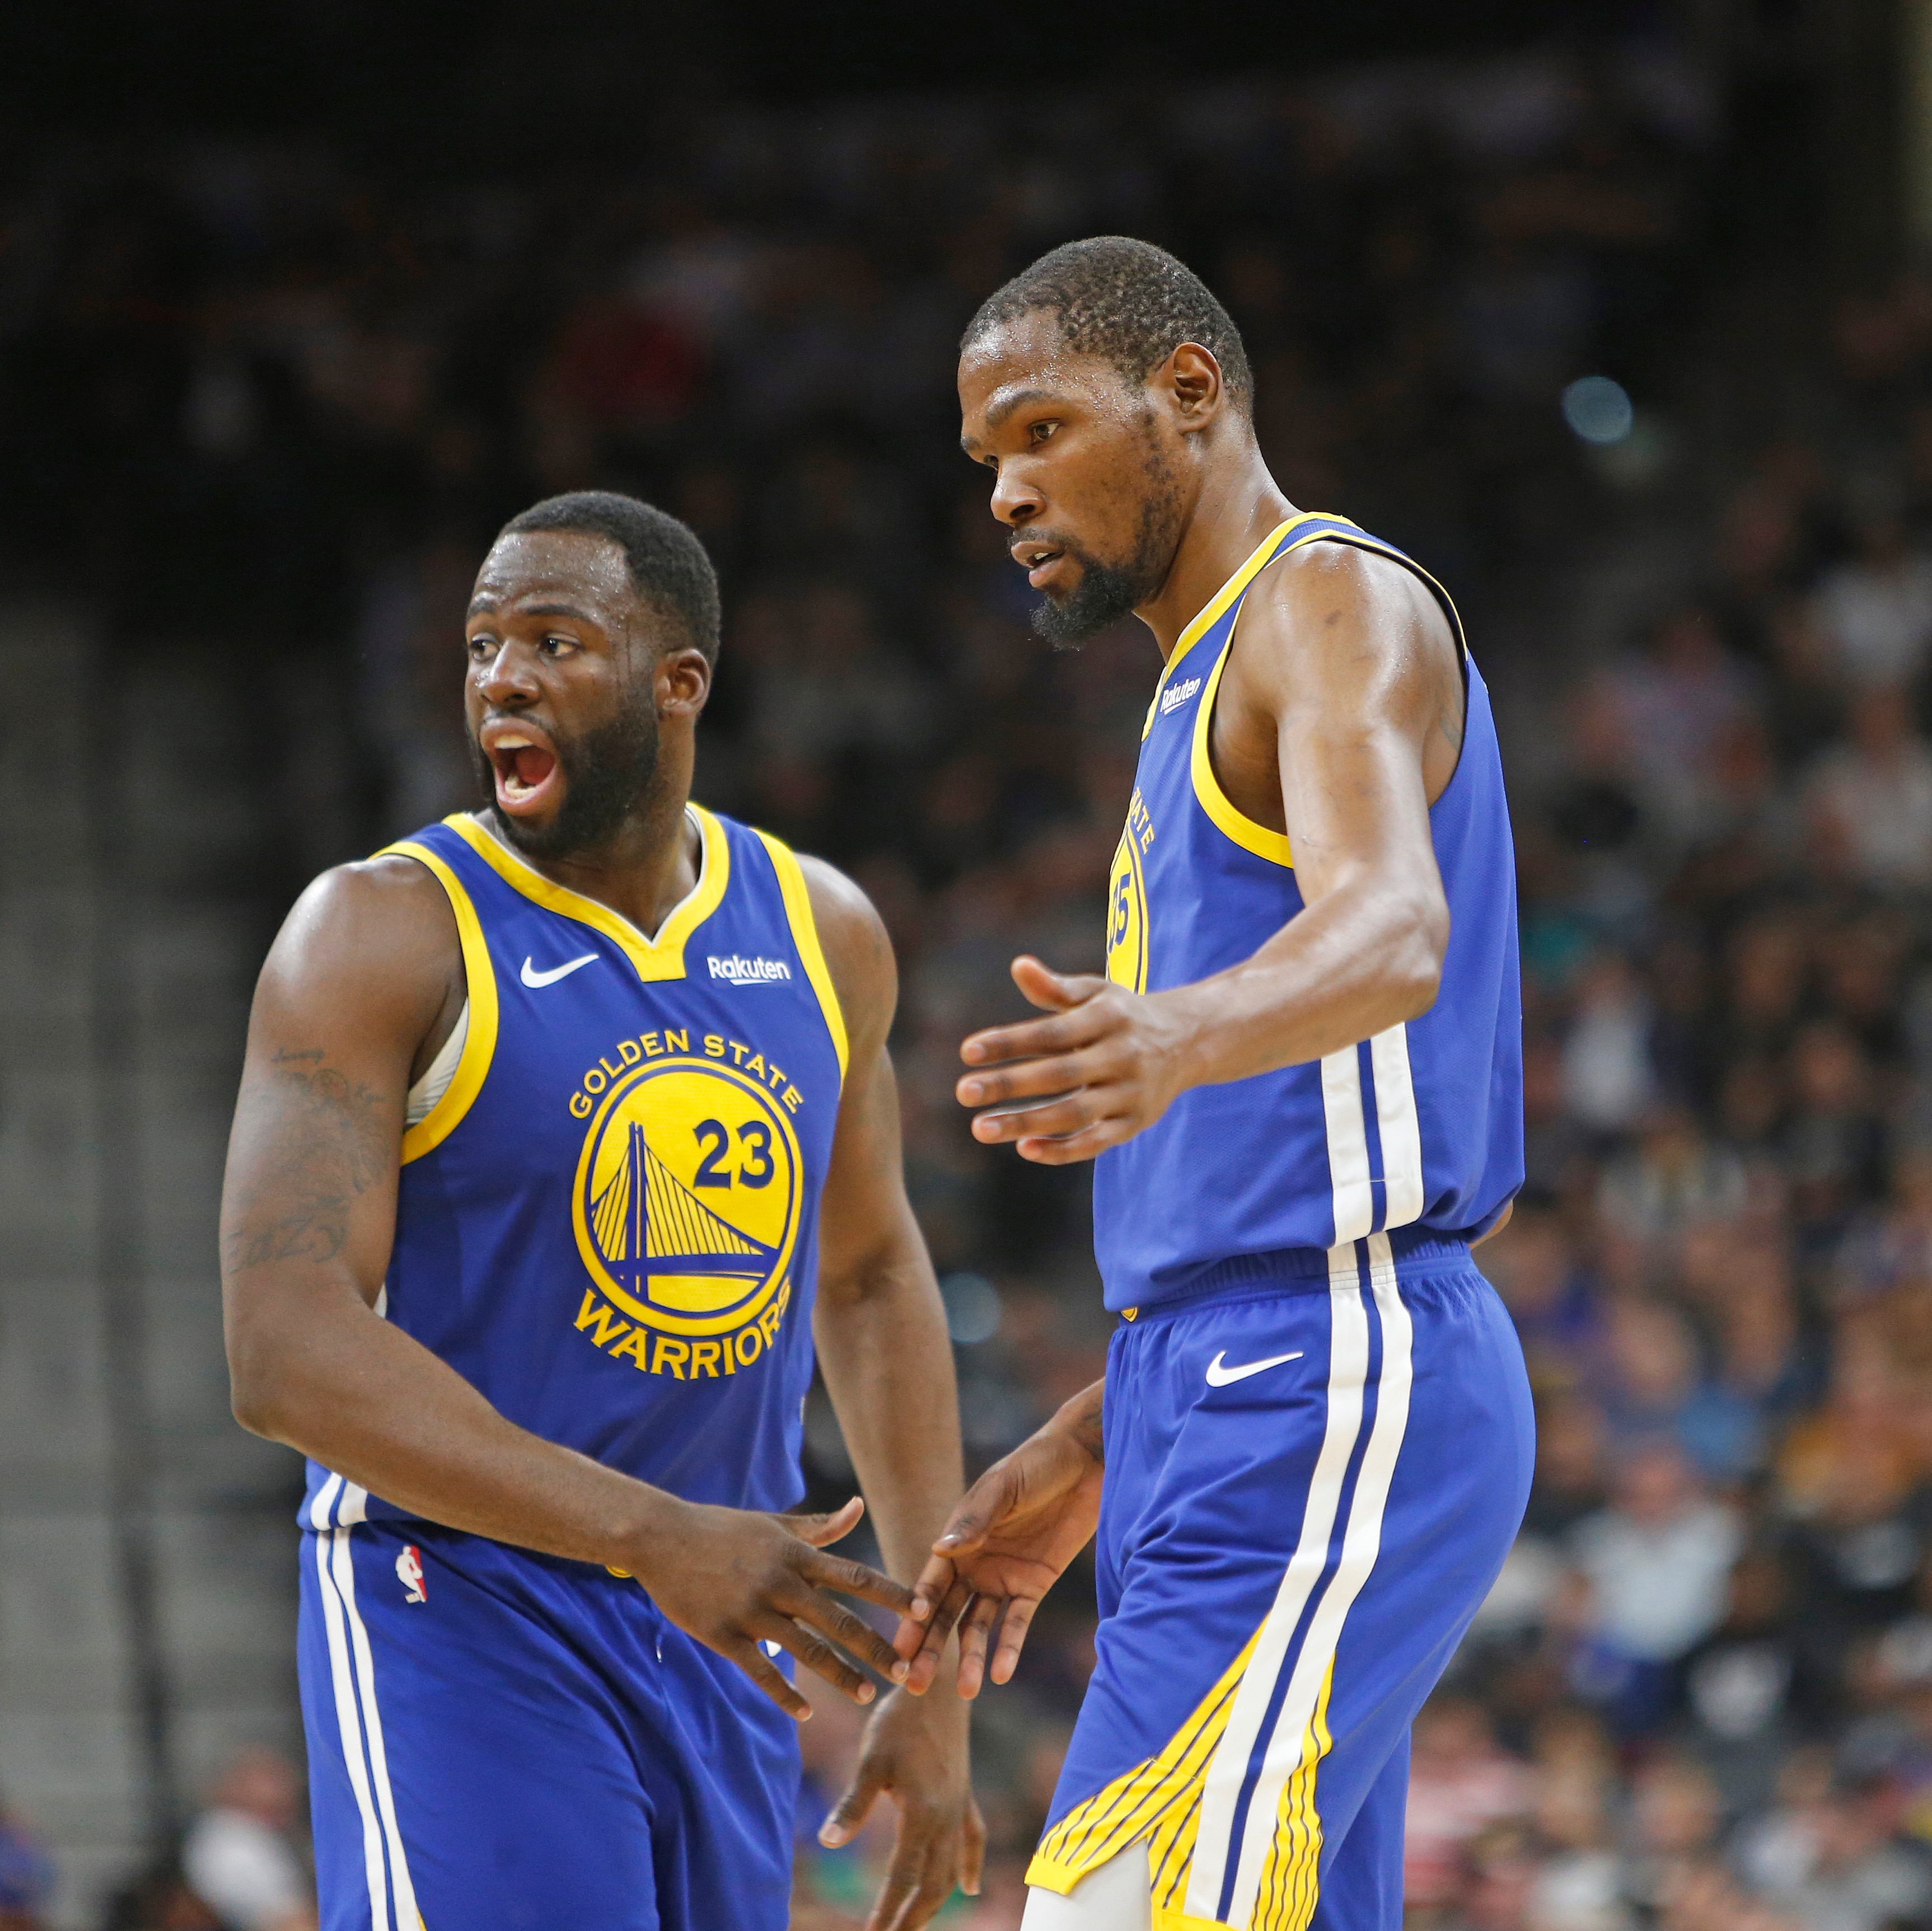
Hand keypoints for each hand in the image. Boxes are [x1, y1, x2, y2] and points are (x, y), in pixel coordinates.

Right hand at [626, 1496, 912, 1719]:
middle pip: (838, 1620)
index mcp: (795, 1553)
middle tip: (908, 1672)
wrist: (662, 1537)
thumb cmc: (723, 1529)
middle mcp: (780, 1581)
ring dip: (840, 1674)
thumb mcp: (774, 1524)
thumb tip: (859, 1507)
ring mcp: (751, 1610)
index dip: (890, 1593)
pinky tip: (806, 1712)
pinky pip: (760, 1670)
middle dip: (876, 1647)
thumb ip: (819, 1526)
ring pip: (805, 1650)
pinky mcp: (724, 1635)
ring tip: (867, 1695)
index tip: (924, 1610)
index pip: (854, 1575)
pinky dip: (784, 1693)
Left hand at [818, 1687, 984, 1929]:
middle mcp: (947, 1818)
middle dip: (911, 1919)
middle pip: (933, 1885)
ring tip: (913, 1924)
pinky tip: (970, 1887)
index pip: (903, 1878)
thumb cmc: (899, 1719)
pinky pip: (973, 1839)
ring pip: (951, 1869)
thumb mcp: (871, 1760)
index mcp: (923, 1814)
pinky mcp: (964, 1793)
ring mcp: (960, 1807)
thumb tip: (827, 1842)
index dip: (887, 1913)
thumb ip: (853, 1805)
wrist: (940, 1685)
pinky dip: (970, 1865)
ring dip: (934, 1901)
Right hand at [893, 1419, 1103, 1696]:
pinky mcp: (1034, 1585)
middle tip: (913, 1683)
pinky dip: (1010, 1647)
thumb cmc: (1034, 1466)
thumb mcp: (1001, 1489)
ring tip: (965, 1690)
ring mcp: (1003, 1577)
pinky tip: (1001, 1674)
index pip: (928, 1585)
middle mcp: (973, 1564)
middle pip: (946, 1613)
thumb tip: (938, 1549)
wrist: (1084, 1463)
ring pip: (978, 1625)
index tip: (900, 1646)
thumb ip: (973, 1521)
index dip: (914, 1615)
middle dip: (930, 1647)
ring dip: (970, 1657)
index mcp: (956, 1541)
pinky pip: (1018, 1622)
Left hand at [957, 955, 1189, 1163]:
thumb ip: (1055, 988)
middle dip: (1009, 1084)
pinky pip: (1096, 1142)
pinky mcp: (1135, 1123)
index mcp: (1108, 1018)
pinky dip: (1062, 1150)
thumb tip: (1018, 965)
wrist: (1190, 1040)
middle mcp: (1122, 1056)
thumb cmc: (1123, 1014)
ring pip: (1075, 1114)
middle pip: (1059, 1074)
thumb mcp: (1096, 993)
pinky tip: (1024, 1149)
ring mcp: (1130, 1093)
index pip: (1052, 1032)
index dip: (1010, 1042)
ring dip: (1026, 1123)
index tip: (967, 1051)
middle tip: (963, 1091)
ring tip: (981, 1128)